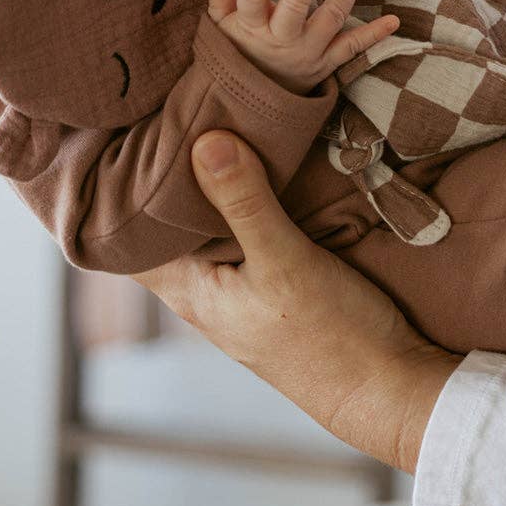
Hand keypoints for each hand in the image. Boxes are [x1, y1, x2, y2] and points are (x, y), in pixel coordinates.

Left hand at [134, 131, 461, 472]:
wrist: (388, 391)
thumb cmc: (332, 336)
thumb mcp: (286, 260)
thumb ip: (243, 202)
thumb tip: (202, 140)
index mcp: (187, 289)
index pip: (123, 234)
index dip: (117, 187)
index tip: (117, 135)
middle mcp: (200, 292)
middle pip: (158, 227)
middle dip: (155, 177)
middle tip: (154, 114)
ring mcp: (233, 292)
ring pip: (197, 231)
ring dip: (196, 188)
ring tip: (194, 125)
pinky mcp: (267, 285)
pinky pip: (231, 235)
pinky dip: (229, 202)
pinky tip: (247, 169)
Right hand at [207, 0, 399, 94]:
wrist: (256, 100)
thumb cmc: (238, 50)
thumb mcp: (221, 23)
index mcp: (251, 28)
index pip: (249, 0)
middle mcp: (281, 40)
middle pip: (294, 9)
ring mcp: (307, 52)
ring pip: (329, 21)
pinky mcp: (326, 62)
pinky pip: (352, 49)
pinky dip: (374, 36)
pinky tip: (393, 21)